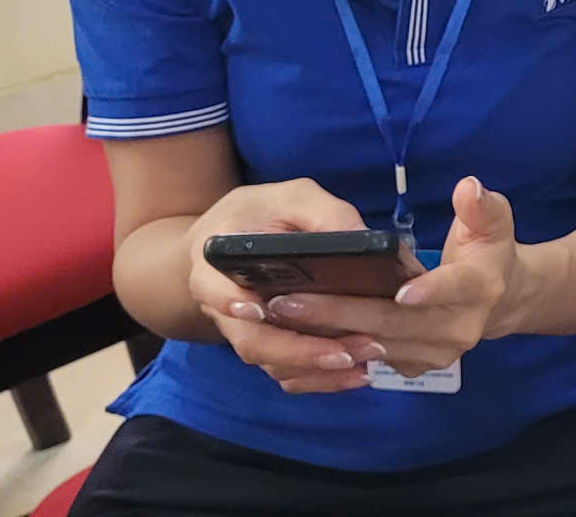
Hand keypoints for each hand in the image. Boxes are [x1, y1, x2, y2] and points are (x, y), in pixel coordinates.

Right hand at [185, 179, 384, 394]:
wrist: (231, 238)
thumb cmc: (262, 214)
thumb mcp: (291, 197)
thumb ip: (323, 212)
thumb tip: (362, 239)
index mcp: (218, 262)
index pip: (212, 287)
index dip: (230, 300)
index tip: (258, 308)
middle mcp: (224, 305)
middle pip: (251, 340)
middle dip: (298, 351)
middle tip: (345, 352)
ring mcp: (244, 330)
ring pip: (270, 362)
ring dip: (315, 368)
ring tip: (361, 362)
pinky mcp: (266, 345)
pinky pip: (284, 372)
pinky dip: (317, 379)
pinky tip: (355, 373)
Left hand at [262, 177, 521, 378]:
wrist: (497, 298)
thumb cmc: (486, 249)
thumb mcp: (492, 219)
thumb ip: (480, 205)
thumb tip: (468, 187)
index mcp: (480, 288)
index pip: (452, 289)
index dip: (427, 290)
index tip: (397, 290)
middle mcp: (460, 329)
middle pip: (396, 324)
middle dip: (342, 313)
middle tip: (290, 300)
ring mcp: (436, 353)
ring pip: (377, 347)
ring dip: (329, 336)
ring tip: (283, 317)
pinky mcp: (415, 366)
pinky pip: (370, 361)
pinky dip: (333, 352)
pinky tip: (296, 337)